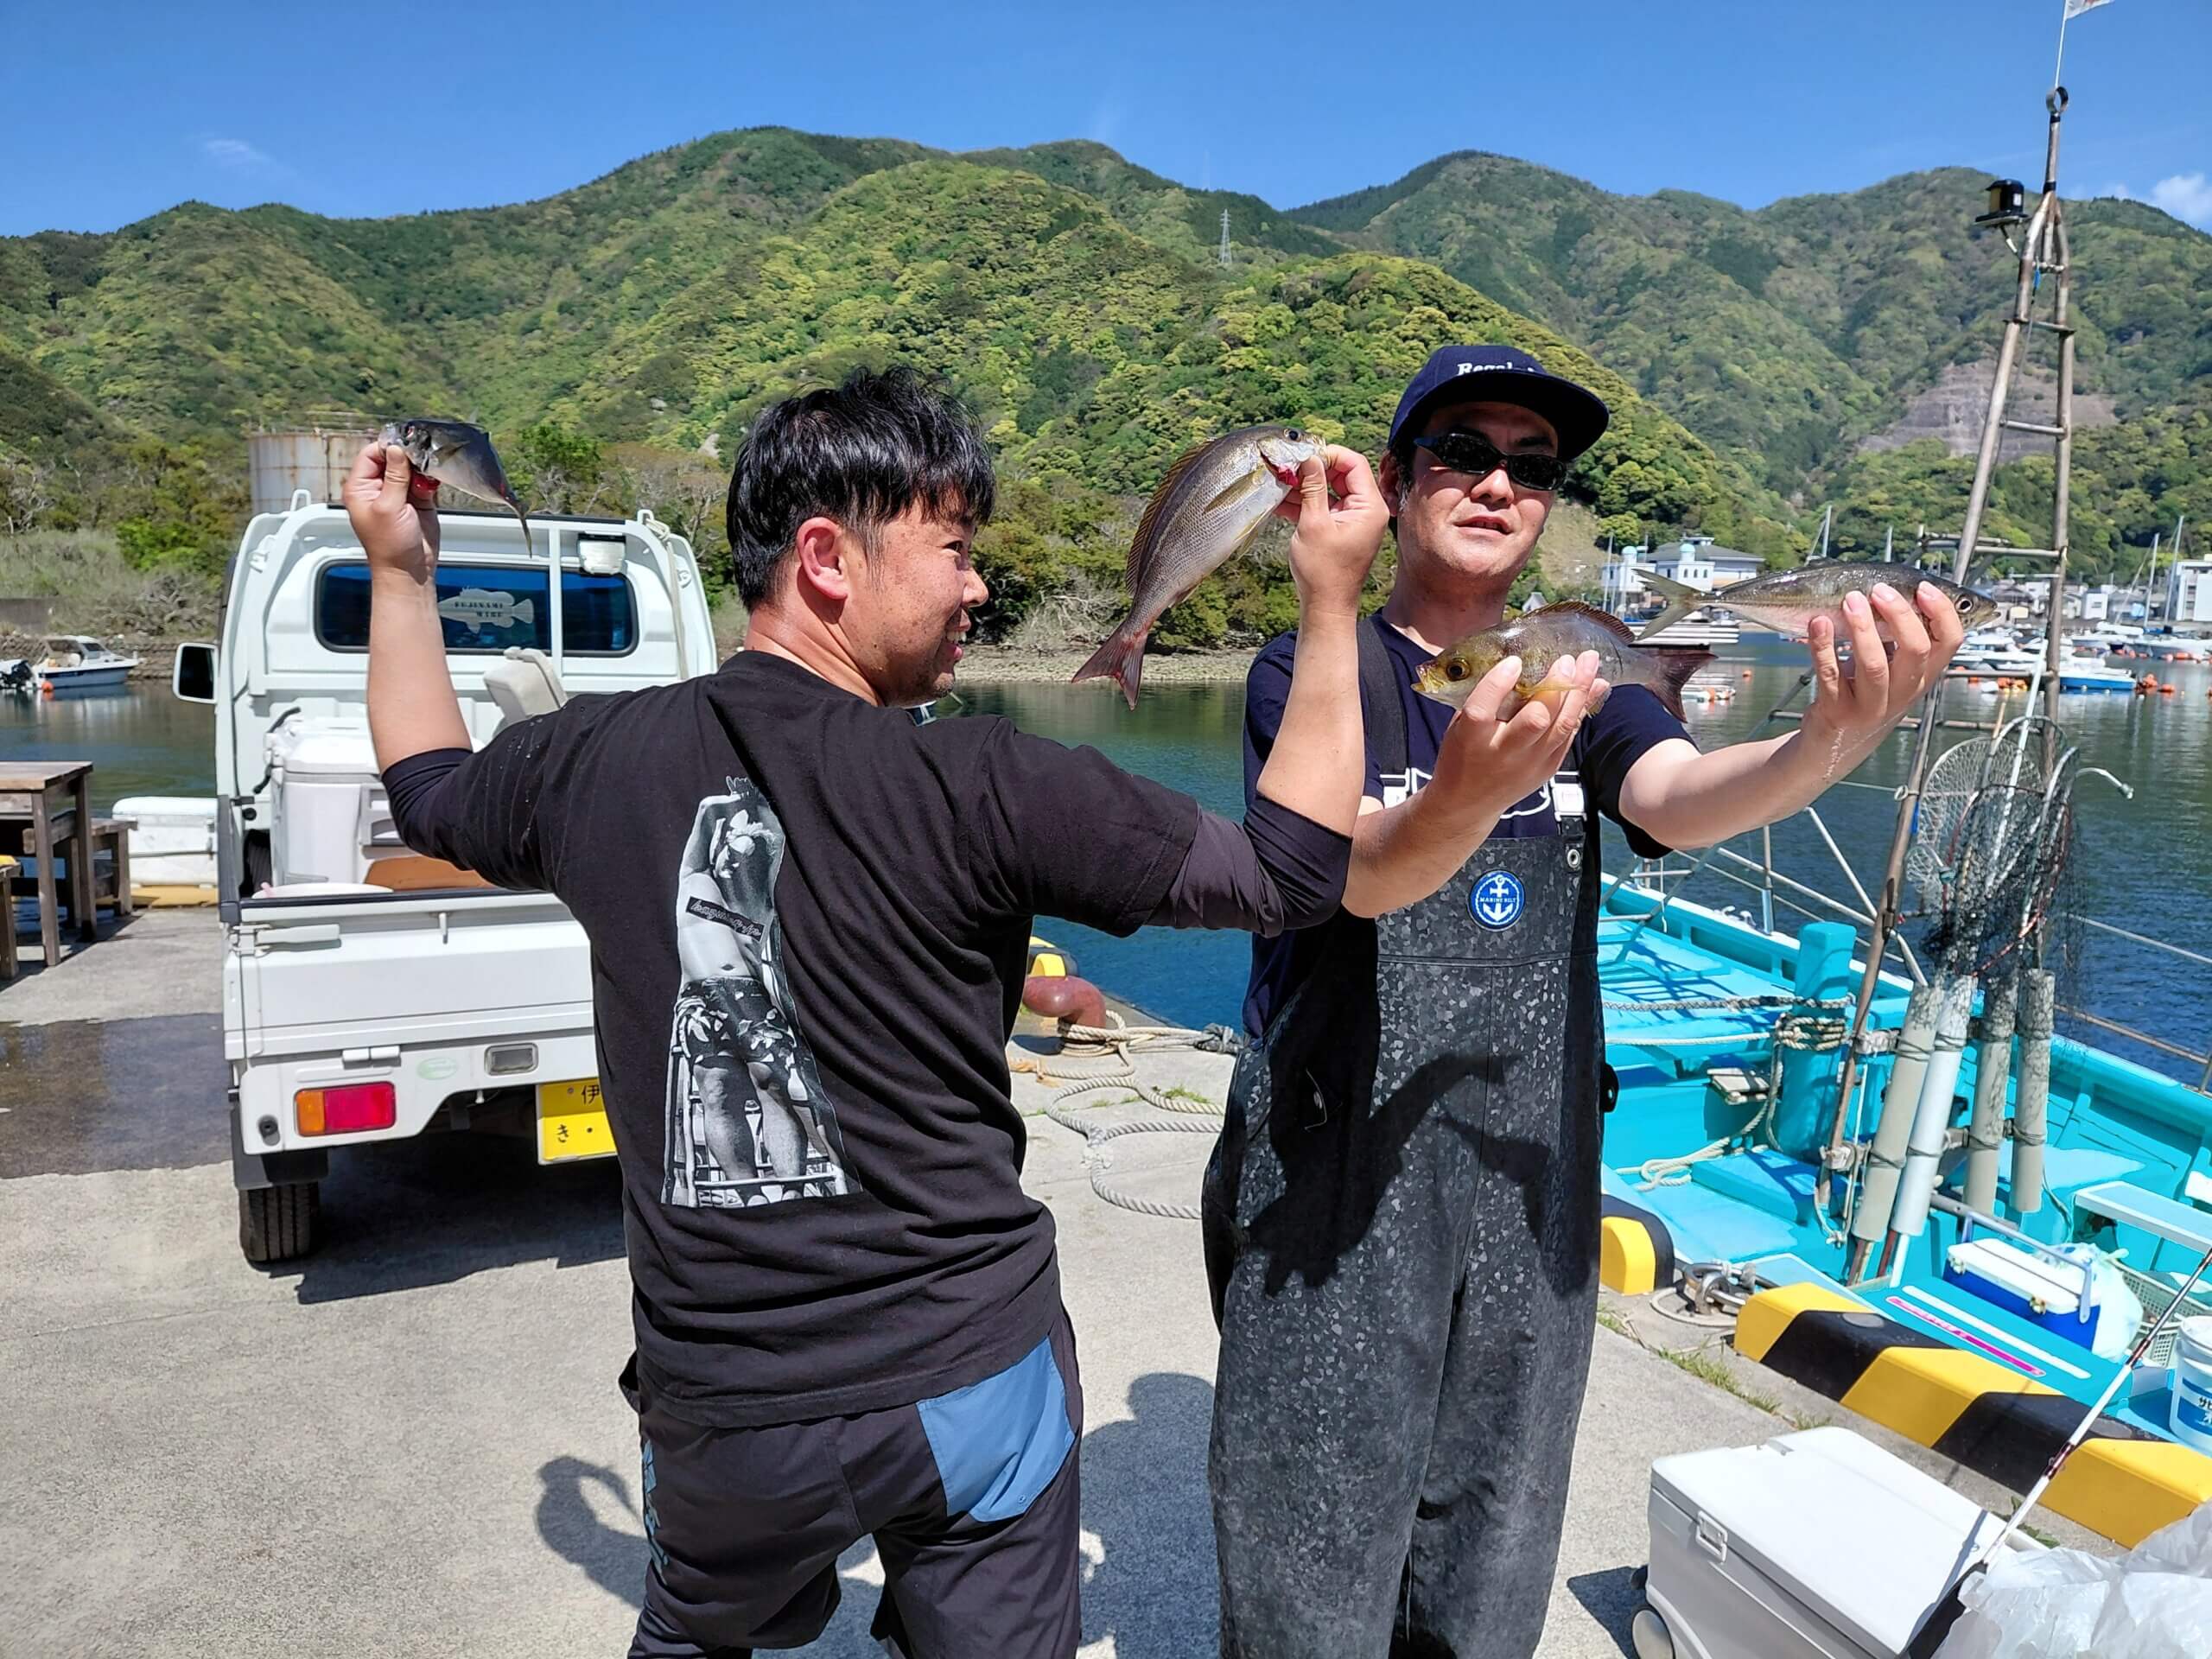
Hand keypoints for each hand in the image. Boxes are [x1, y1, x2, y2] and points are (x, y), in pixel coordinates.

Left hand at [342, 441, 440, 584]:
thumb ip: (394, 477)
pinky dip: (430, 478)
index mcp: (361, 488)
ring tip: (427, 472)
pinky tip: (432, 483)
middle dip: (407, 456)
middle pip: (392, 458)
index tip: (404, 444)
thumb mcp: (389, 508)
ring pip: (410, 467)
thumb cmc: (390, 547)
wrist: (410, 571)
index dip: (387, 448)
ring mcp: (398, 493)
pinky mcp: (417, 500)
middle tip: (420, 455)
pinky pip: (424, 480)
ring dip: (421, 467)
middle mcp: (378, 488)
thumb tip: (396, 450)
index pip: (370, 455)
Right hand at [1282, 446, 1385, 613]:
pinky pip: (1324, 506)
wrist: (1326, 606)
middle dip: (1313, 469)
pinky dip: (1305, 502)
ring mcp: (1353, 519)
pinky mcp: (1340, 528)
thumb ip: (1312, 488)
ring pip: (1329, 490)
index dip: (1328, 455)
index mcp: (1369, 506)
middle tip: (1287, 468)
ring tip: (1279, 482)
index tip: (1303, 455)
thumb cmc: (1323, 572)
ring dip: (1304, 486)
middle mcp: (1366, 509)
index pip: (1354, 463)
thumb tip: (1309, 458)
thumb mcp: (1313, 524)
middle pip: (1341, 474)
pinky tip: (1280, 500)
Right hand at [1431, 651, 1608, 820]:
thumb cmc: (1462, 755)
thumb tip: (1519, 663)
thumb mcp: (1459, 727)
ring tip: (1589, 663)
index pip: (1482, 710)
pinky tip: (1595, 685)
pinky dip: (1583, 708)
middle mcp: (1502, 754)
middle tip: (1566, 660)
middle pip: (1535, 719)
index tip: (1514, 662)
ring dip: (1578, 692)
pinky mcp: (1547, 769)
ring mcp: (1529, 764)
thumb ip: (1485, 701)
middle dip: (1555, 686)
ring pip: (1561, 726)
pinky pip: (1569, 735)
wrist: (1468, 803)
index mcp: (1470, 740)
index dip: (1497, 684)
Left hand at [1801, 581, 1964, 758]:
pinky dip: (1823, 646)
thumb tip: (1896, 590)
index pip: (1949, 643)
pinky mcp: (1837, 712)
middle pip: (1916, 651)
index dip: (1942, 613)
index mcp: (1921, 677)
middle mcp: (1902, 693)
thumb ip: (1897, 639)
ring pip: (1874, 665)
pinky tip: (1818, 624)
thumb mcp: (1891, 671)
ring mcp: (1870, 706)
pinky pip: (1830, 675)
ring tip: (1850, 601)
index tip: (1923, 587)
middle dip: (1899, 614)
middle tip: (1878, 590)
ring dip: (1862, 628)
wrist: (1832, 745)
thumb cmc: (1862, 696)